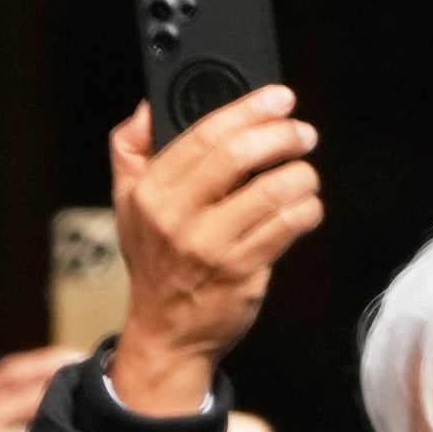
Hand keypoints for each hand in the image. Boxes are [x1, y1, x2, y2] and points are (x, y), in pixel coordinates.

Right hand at [106, 86, 323, 419]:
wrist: (167, 333)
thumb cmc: (156, 262)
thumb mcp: (126, 201)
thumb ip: (130, 147)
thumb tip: (148, 105)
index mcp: (151, 190)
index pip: (204, 133)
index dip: (248, 109)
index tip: (278, 97)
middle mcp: (178, 216)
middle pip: (239, 156)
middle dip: (282, 136)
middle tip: (302, 133)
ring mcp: (212, 246)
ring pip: (272, 192)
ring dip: (301, 175)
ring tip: (305, 175)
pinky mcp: (243, 272)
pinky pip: (286, 227)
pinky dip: (307, 210)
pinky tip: (306, 207)